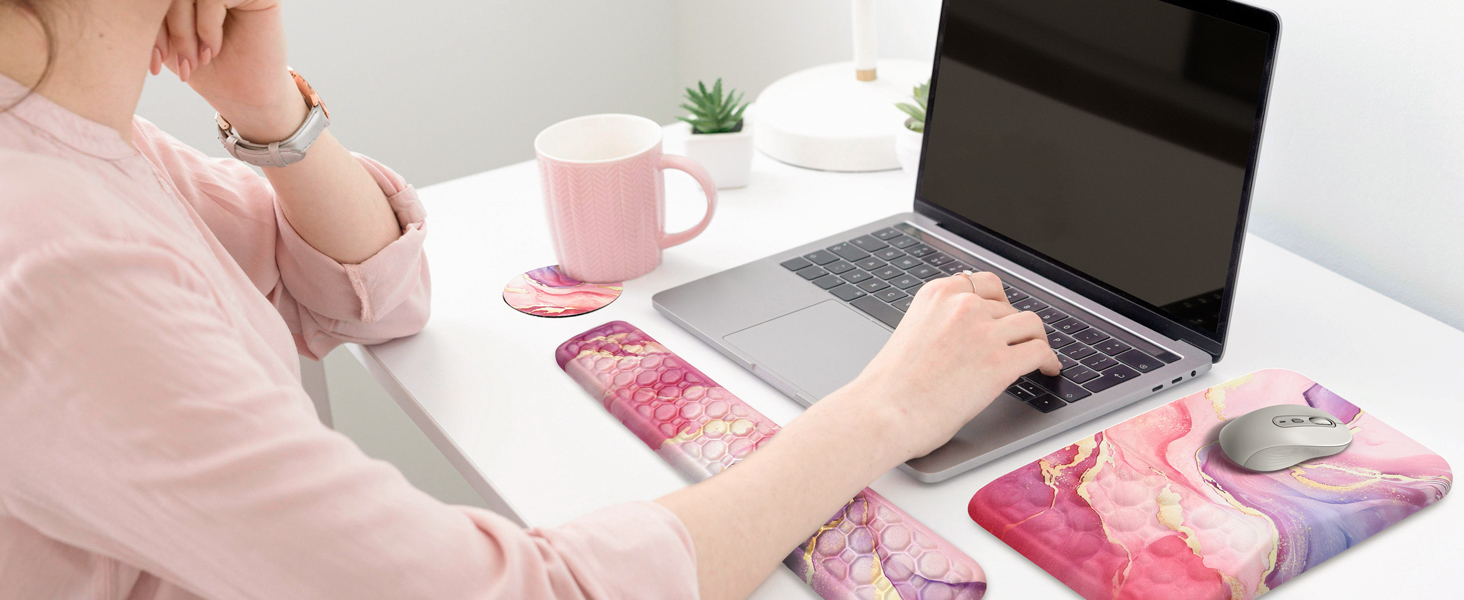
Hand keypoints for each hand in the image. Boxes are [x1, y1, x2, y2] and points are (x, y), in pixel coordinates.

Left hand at [152, 0, 304, 141]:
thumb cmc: (209, 70)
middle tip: (180, 65)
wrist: (248, 95)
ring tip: (196, 61)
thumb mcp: (169, 41)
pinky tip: (214, 50)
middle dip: (169, 30)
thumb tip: (119, 4)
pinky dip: (207, 28)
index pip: (158, 1)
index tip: (152, 63)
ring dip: (186, 32)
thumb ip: (149, 15)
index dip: (145, 24)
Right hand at [848, 271, 1060, 459]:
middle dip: (1013, 327)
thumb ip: (938, 324)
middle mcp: (962, 305)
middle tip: (1016, 344)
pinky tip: (1048, 370)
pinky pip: (1040, 352)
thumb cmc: (888, 387)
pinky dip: (1049, 361)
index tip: (1003, 317)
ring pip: (1031, 325)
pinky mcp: (1000, 363)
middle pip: (1008, 307)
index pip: (982, 284)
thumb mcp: (910, 334)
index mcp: (936, 295)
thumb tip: (965, 337)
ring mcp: (983, 332)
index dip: (998, 303)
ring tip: (1037, 355)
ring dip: (1035, 340)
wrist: (881, 412)